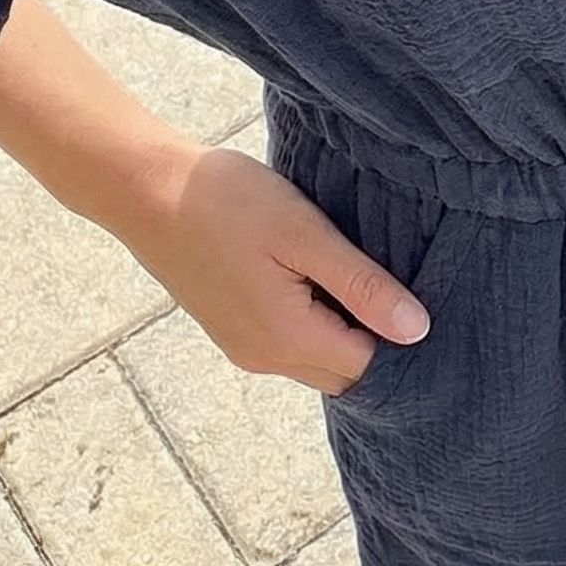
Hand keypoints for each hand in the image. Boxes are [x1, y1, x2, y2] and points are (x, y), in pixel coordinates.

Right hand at [122, 143, 428, 394]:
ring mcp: (245, 347)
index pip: (371, 367)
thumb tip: (417, 330)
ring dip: (346, 331)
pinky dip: (317, 323)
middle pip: (346, 373)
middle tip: (398, 285)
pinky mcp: (233, 330)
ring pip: (318, 360)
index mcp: (288, 338)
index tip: (420, 293)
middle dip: (378, 342)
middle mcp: (266, 358)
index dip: (402, 338)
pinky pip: (292, 344)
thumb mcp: (305, 235)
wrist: (146, 192)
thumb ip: (362, 285)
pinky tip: (321, 278)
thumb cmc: (227, 203)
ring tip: (360, 277)